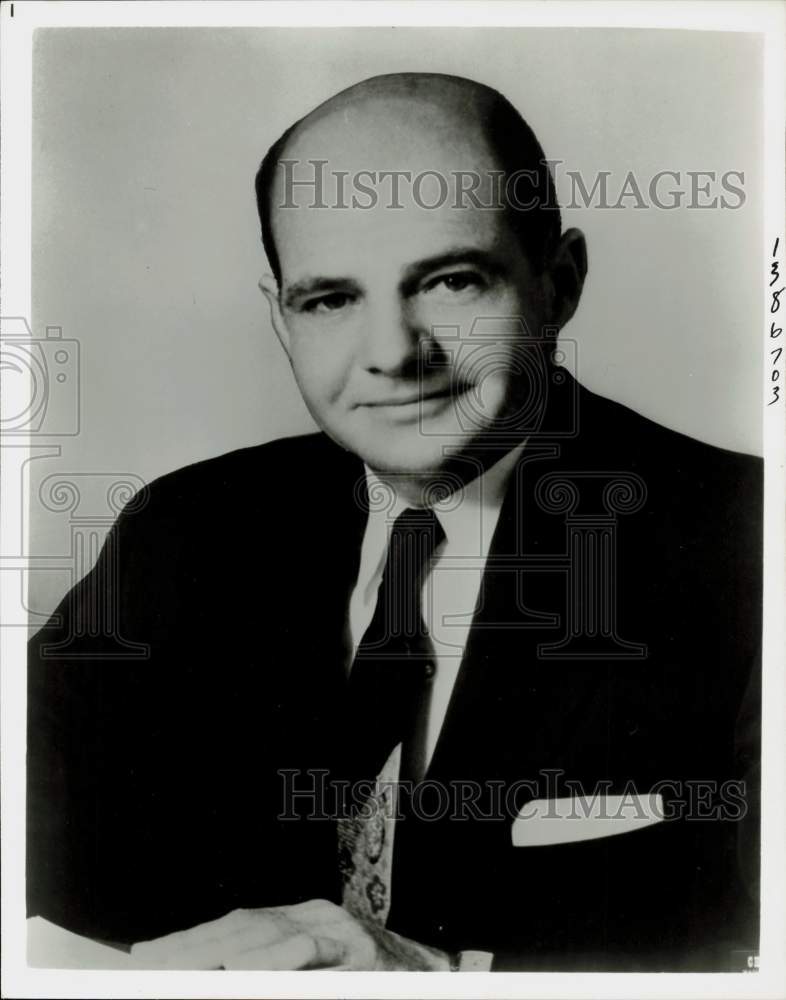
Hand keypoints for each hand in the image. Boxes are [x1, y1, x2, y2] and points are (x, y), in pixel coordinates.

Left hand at [130, 899, 451, 969]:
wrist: (432, 971)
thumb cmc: (368, 976)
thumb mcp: (315, 969)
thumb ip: (274, 967)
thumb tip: (221, 974)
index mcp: (300, 918)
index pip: (235, 925)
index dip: (190, 939)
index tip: (147, 955)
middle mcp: (316, 916)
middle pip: (244, 928)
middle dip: (194, 948)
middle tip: (152, 965)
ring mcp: (339, 931)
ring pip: (272, 938)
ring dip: (223, 956)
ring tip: (184, 971)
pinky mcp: (359, 953)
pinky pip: (310, 953)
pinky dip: (275, 962)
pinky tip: (243, 973)